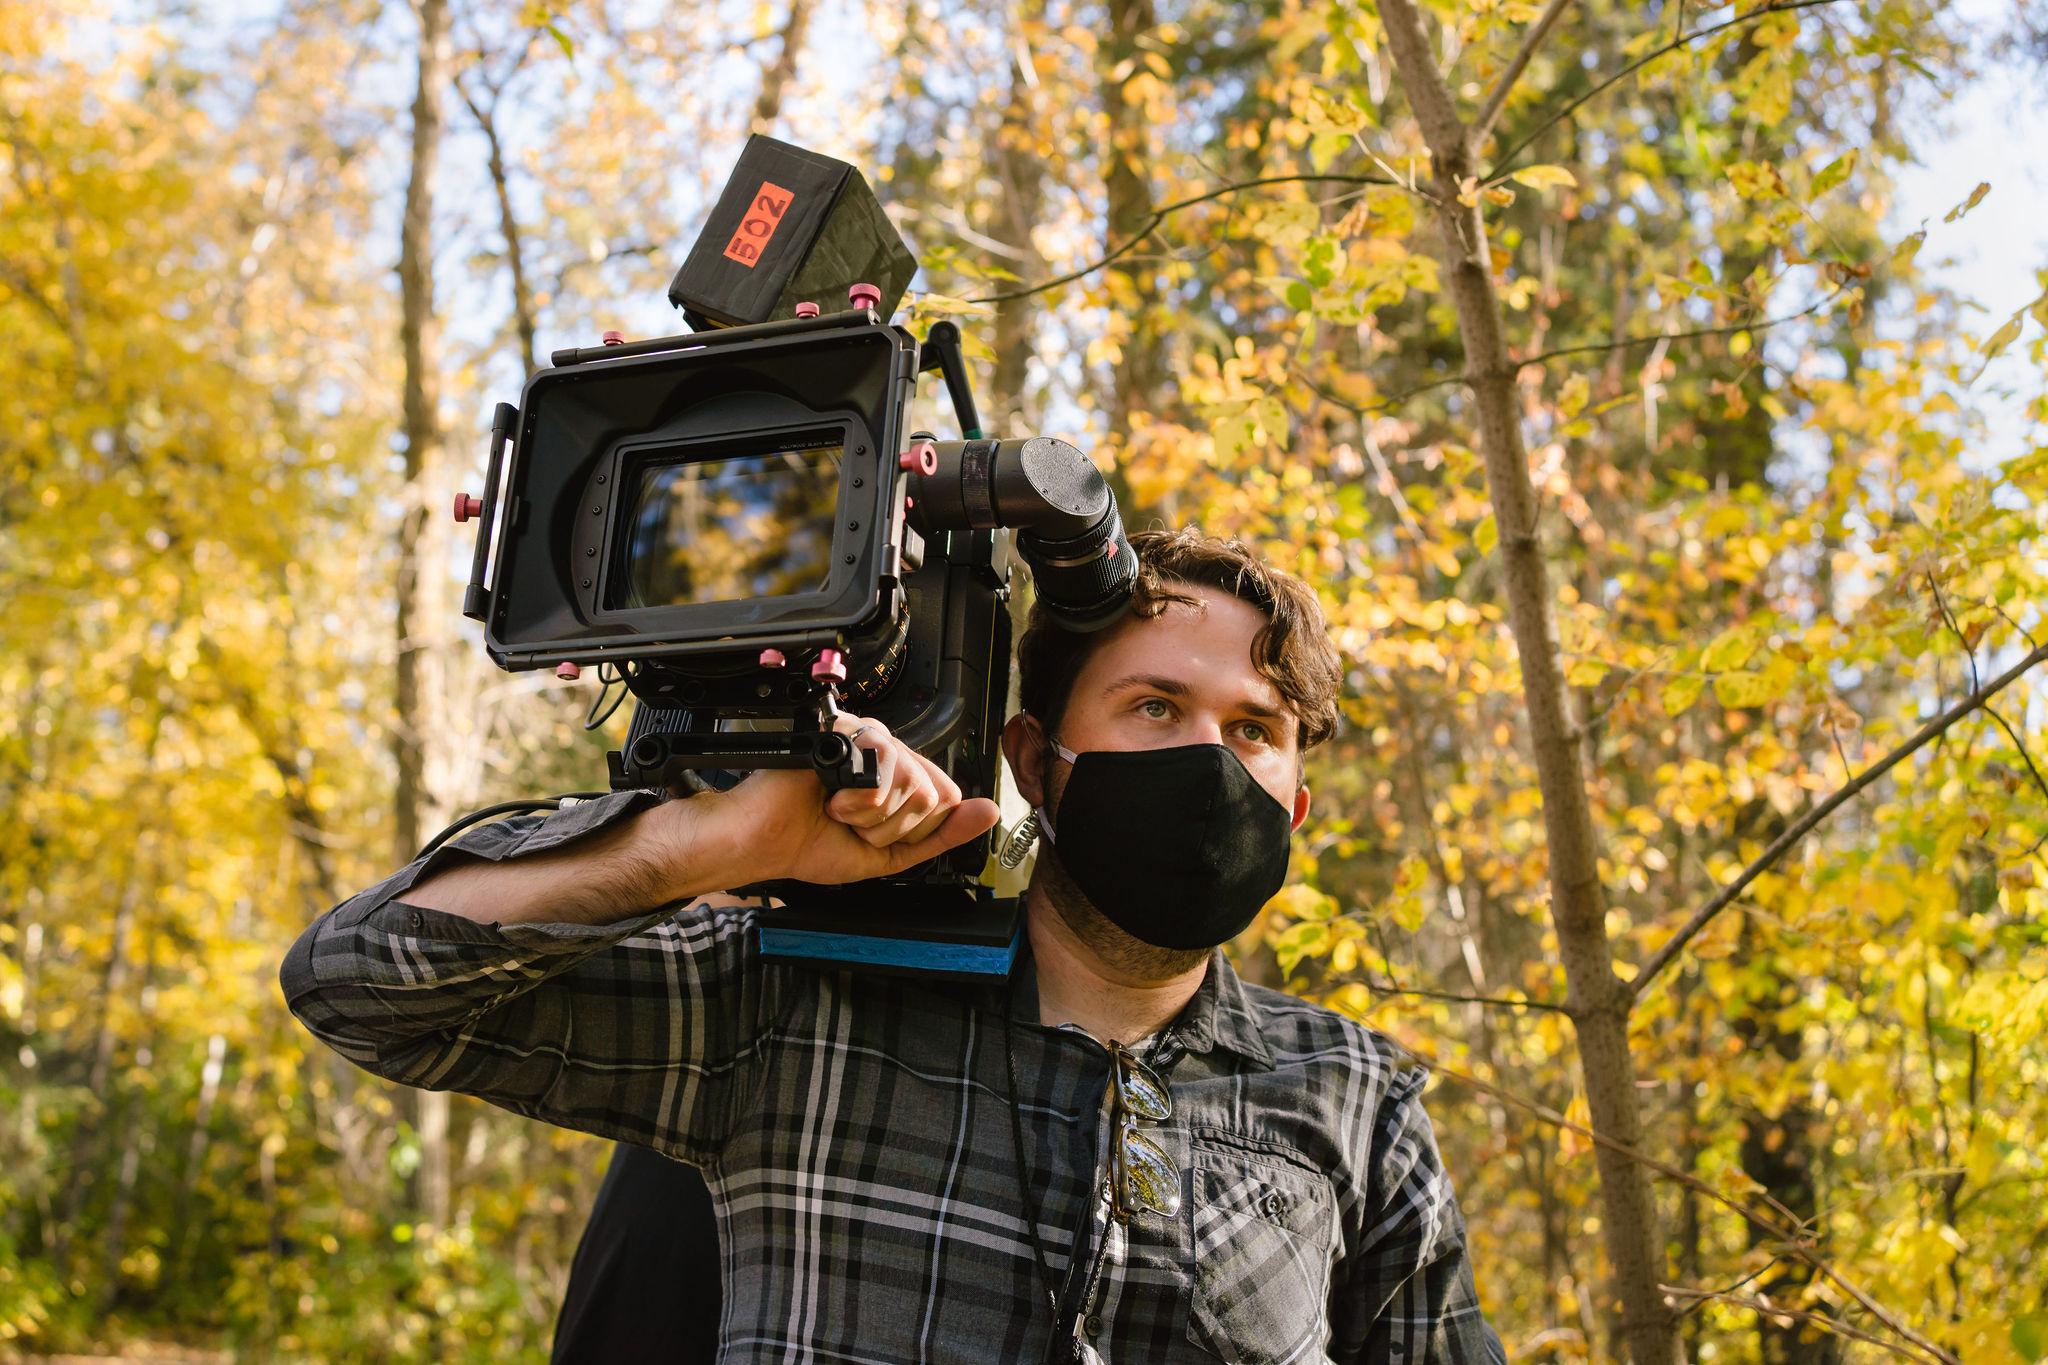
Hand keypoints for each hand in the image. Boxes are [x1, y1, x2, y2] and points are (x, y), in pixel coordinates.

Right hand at [699, 714, 999, 885]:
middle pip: (934, 795)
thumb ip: (942, 834)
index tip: (873, 832)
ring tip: (838, 809)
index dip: (912, 829)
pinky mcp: (846, 731)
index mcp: (900, 774)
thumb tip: (988, 813)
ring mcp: (868, 738)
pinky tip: (830, 797)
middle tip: (852, 822)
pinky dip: (856, 802)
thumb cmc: (812, 843)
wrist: (764, 843)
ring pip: (912, 785)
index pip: (947, 798)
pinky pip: (884, 771)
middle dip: (890, 827)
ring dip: (870, 817)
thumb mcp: (891, 852)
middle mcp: (888, 751)